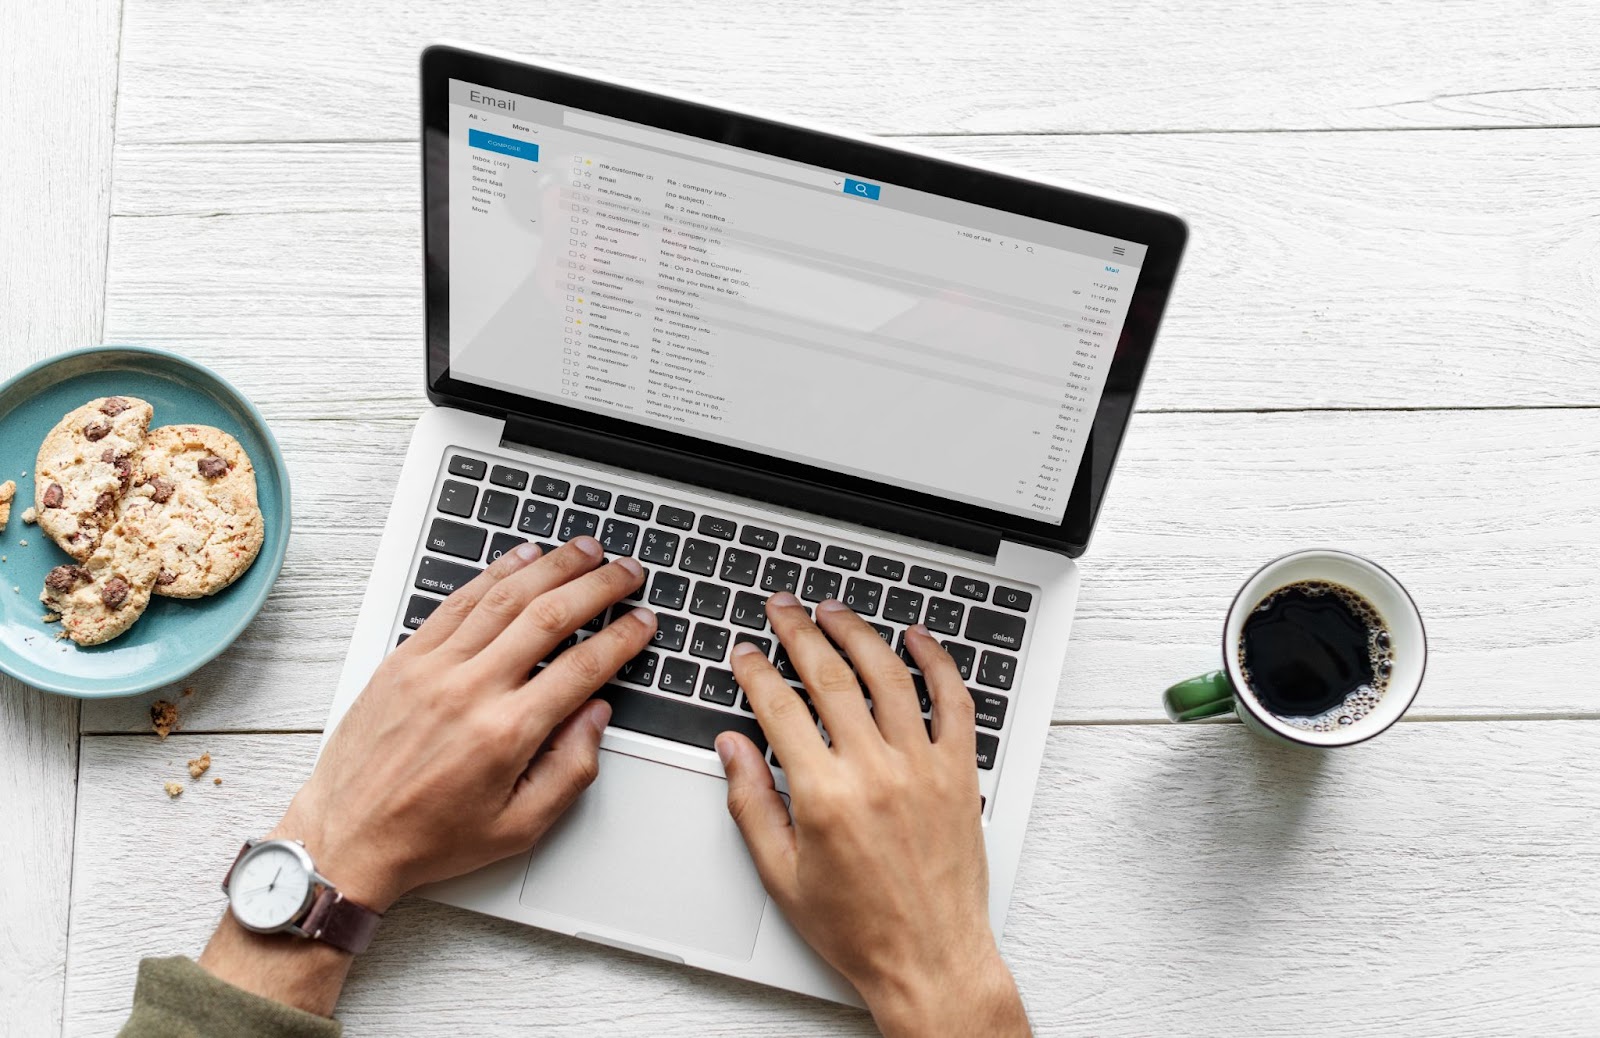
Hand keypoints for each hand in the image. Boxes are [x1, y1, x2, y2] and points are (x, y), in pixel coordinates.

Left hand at [200, 535, 653, 1016]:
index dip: (621, 639)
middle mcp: (470, 690)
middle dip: (597, 587)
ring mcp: (433, 668)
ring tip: (586, 550)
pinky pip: (457, 601)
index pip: (581, 668)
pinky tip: (522, 557)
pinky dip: (494, 573)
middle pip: (549, 617)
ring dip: (552, 566)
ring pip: (504, 596)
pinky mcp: (404, 658)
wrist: (345, 838)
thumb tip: (596, 716)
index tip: (642, 623)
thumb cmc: (429, 838)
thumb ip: (569, 771)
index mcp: (505, 734)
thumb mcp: (518, 828)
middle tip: (627, 572)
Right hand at [716, 593, 1028, 1036]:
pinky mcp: (960, 772)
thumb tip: (731, 747)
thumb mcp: (781, 875)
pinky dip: (937, 662)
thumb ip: (751, 803)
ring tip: (835, 611)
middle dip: (798, 632)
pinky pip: (954, 701)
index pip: (779, 708)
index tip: (745, 654)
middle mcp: (875, 772)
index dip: (756, 671)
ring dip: (858, 633)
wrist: (929, 960)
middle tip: (782, 609)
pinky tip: (918, 639)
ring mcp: (923, 767)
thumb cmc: (859, 928)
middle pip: (830, 675)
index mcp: (825, 796)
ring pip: (888, 675)